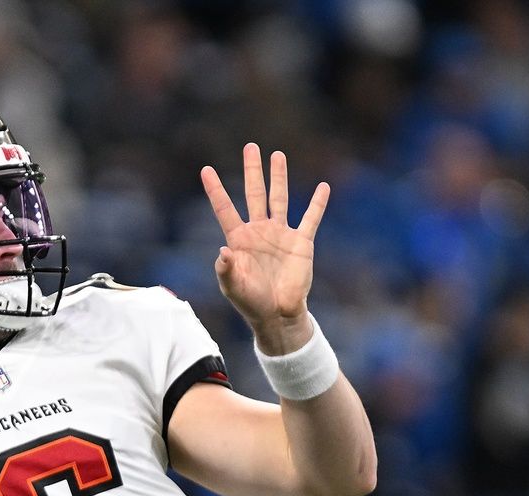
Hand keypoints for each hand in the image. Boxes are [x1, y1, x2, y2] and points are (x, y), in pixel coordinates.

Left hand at [200, 145, 329, 354]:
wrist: (277, 315)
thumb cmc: (250, 302)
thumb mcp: (232, 287)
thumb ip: (225, 269)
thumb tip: (223, 251)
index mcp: (239, 239)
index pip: (225, 209)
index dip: (216, 190)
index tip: (205, 169)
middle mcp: (259, 231)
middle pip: (255, 194)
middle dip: (252, 171)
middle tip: (251, 147)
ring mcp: (281, 235)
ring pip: (280, 198)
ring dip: (279, 177)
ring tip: (278, 155)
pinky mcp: (302, 243)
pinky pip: (310, 219)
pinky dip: (317, 204)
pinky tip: (323, 187)